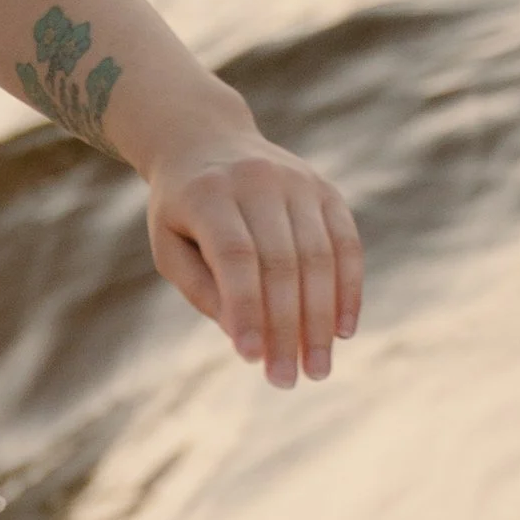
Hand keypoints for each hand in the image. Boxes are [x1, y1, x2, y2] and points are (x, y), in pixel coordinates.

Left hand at [145, 131, 363, 385]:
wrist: (206, 139)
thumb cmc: (181, 211)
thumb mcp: (170, 247)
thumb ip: (203, 289)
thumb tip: (246, 338)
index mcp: (210, 195)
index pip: (236, 258)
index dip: (247, 310)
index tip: (251, 359)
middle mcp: (259, 181)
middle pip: (282, 262)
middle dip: (287, 328)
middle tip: (287, 381)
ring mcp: (298, 182)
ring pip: (319, 256)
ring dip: (321, 319)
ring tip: (316, 368)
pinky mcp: (324, 190)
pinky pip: (346, 242)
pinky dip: (348, 288)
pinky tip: (344, 330)